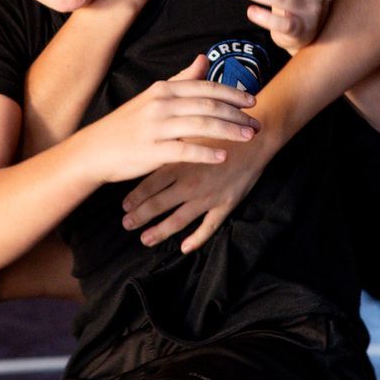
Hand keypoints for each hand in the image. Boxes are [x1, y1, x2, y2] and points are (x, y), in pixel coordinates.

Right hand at [79, 56, 258, 184]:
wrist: (95, 150)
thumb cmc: (127, 125)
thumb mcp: (153, 96)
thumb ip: (181, 79)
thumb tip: (203, 59)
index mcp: (163, 90)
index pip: (205, 88)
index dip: (232, 94)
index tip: (253, 101)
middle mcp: (161, 104)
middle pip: (208, 105)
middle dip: (237, 114)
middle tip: (257, 123)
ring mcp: (156, 127)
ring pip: (202, 125)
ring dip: (229, 131)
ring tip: (249, 137)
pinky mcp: (151, 151)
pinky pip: (185, 150)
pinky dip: (206, 152)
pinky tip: (223, 157)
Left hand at [121, 118, 277, 252]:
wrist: (256, 137)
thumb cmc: (223, 130)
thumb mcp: (193, 133)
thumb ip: (173, 144)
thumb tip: (151, 149)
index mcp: (180, 163)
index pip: (150, 184)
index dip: (135, 197)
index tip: (123, 206)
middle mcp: (190, 183)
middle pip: (158, 204)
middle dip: (140, 216)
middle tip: (126, 225)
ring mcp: (208, 197)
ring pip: (179, 219)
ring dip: (160, 231)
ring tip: (145, 239)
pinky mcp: (226, 204)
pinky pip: (209, 226)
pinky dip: (196, 239)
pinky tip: (185, 248)